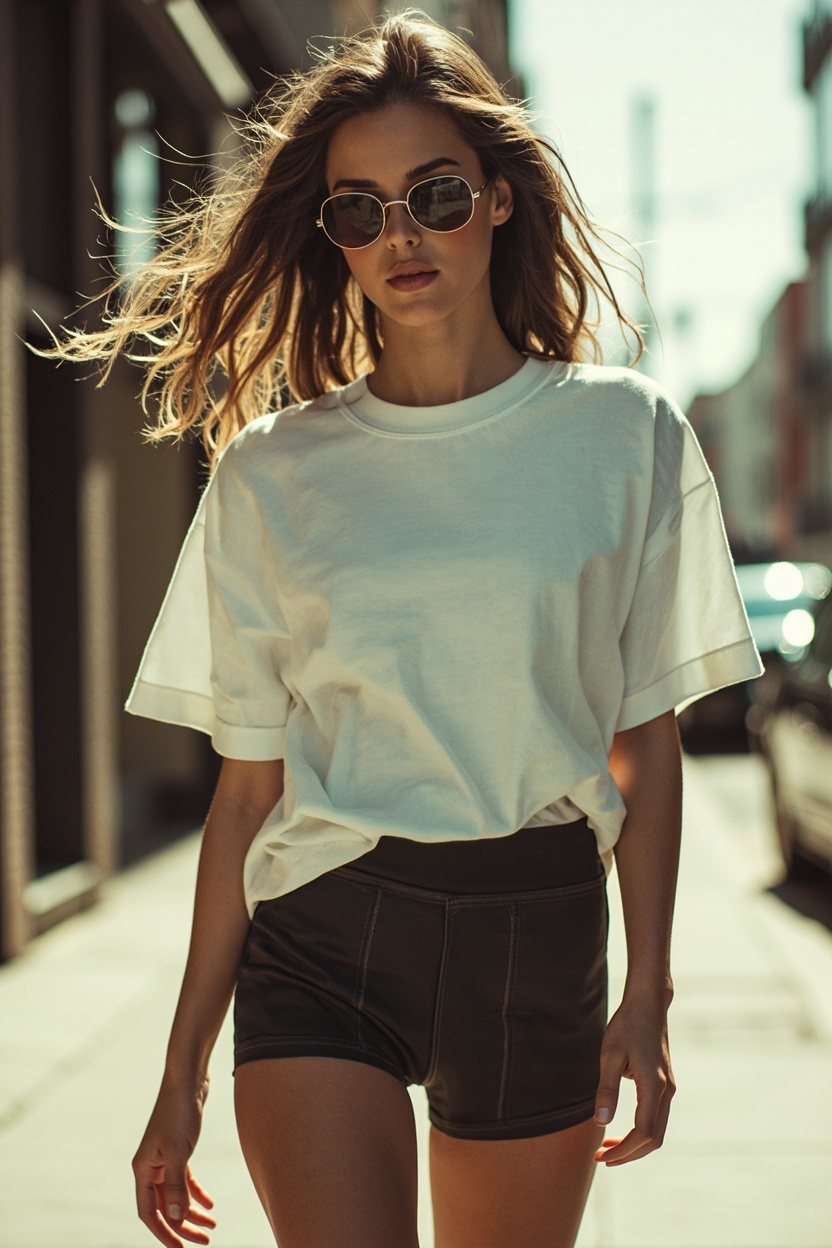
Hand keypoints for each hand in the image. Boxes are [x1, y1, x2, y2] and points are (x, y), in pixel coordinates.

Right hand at [132, 1074, 216, 1246]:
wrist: (188, 1079)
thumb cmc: (179, 1112)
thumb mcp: (179, 1151)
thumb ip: (176, 1185)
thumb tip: (175, 1218)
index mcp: (143, 1170)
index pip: (148, 1212)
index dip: (163, 1233)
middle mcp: (150, 1167)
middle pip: (164, 1207)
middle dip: (183, 1227)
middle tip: (204, 1241)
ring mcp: (164, 1158)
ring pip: (175, 1195)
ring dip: (191, 1213)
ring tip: (212, 1228)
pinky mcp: (179, 1149)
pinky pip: (184, 1180)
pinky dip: (196, 1193)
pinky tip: (210, 1205)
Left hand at [592, 991, 675, 1165]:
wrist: (648, 1004)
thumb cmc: (627, 1026)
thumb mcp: (609, 1055)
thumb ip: (606, 1090)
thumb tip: (601, 1123)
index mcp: (654, 1086)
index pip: (643, 1132)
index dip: (623, 1150)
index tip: (602, 1156)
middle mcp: (666, 1091)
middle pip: (654, 1139)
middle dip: (629, 1154)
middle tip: (602, 1158)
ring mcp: (668, 1088)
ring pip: (657, 1130)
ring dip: (635, 1144)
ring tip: (607, 1148)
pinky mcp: (664, 1084)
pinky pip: (656, 1118)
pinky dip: (640, 1131)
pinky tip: (621, 1130)